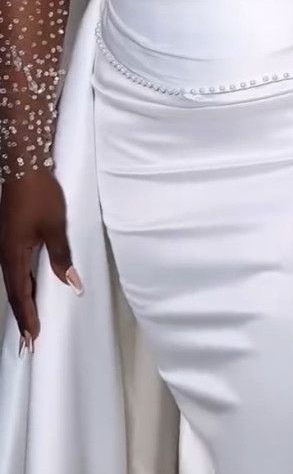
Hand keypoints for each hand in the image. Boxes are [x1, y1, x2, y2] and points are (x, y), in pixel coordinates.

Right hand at [0, 169, 82, 352]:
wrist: (23, 168)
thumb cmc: (40, 197)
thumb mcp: (54, 227)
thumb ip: (61, 257)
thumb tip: (71, 284)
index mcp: (12, 257)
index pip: (20, 295)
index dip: (28, 317)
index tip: (33, 338)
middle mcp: (5, 255)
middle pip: (14, 292)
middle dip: (22, 315)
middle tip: (29, 340)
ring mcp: (6, 246)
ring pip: (13, 280)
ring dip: (22, 301)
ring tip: (30, 320)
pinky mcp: (10, 237)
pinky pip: (14, 268)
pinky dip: (21, 284)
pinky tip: (28, 286)